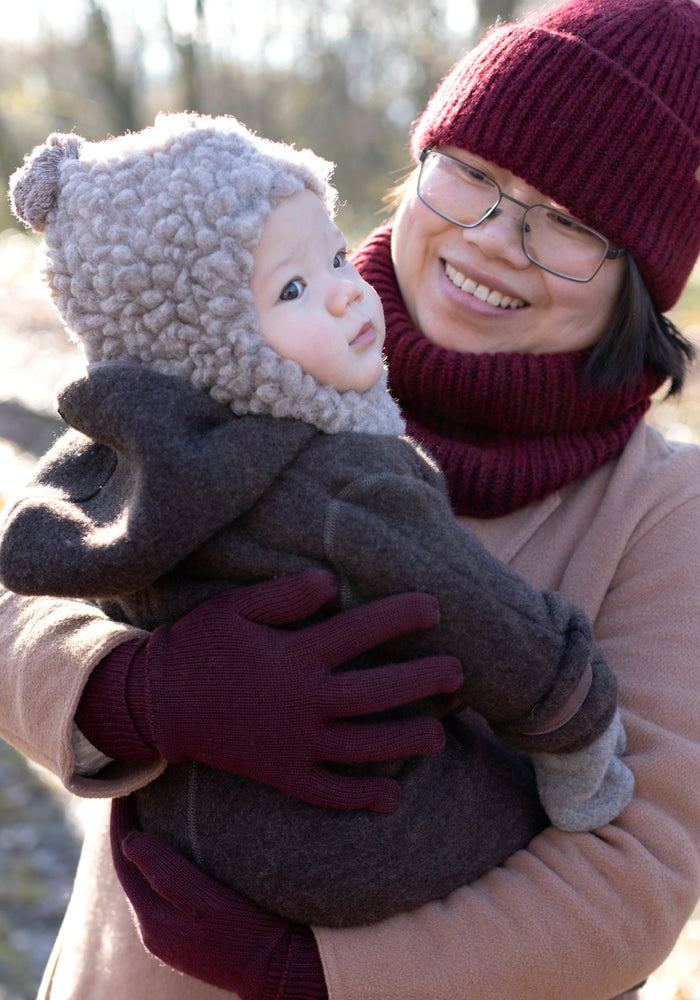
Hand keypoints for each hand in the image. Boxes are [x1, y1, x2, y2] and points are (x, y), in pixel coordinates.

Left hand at [111, 797, 326, 999]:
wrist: (282, 971)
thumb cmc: (250, 933)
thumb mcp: (209, 901)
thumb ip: (167, 872)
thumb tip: (128, 840)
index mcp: (153, 921)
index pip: (125, 861)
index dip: (122, 823)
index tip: (125, 787)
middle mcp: (155, 930)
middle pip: (133, 870)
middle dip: (131, 830)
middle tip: (138, 791)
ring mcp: (172, 935)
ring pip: (149, 879)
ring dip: (148, 846)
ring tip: (154, 810)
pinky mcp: (190, 935)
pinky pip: (166, 889)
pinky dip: (164, 862)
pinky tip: (179, 845)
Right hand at [117, 569, 461, 811]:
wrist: (156, 703)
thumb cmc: (199, 646)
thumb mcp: (235, 607)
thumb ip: (285, 594)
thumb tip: (333, 581)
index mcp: (294, 656)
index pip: (360, 632)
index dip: (400, 617)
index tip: (435, 608)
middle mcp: (302, 702)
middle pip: (375, 693)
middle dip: (421, 682)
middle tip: (458, 673)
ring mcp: (294, 744)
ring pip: (363, 746)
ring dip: (405, 740)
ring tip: (440, 735)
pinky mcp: (281, 774)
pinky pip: (327, 792)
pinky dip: (360, 797)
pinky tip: (392, 797)